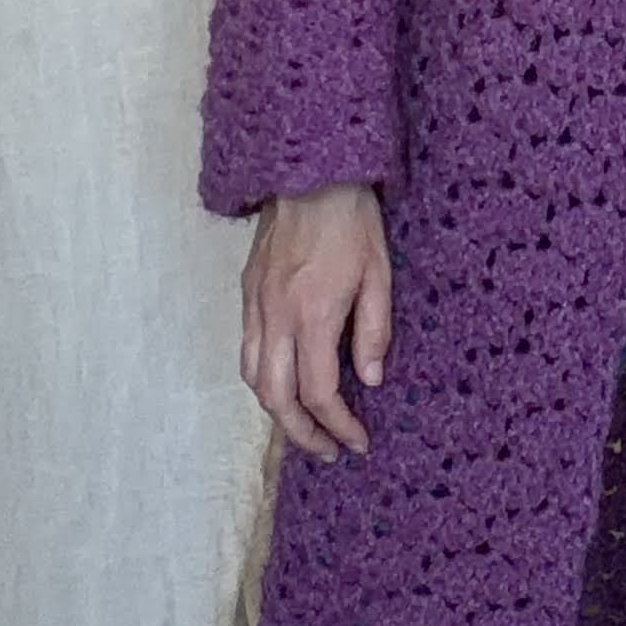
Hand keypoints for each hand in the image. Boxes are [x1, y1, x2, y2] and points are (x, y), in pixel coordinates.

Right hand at [240, 182, 390, 462]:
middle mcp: (276, 317)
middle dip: (301, 434)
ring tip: (305, 427)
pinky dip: (262, 379)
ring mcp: (256, 305)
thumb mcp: (379, 274)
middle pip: (276, 398)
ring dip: (276, 412)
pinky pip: (246, 350)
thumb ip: (374, 331)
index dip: (339, 426)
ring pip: (252, 378)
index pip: (320, 392)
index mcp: (313, 314)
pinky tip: (283, 384)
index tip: (358, 441)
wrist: (309, 173)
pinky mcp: (247, 293)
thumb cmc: (351, 220)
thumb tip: (369, 380)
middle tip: (328, 451)